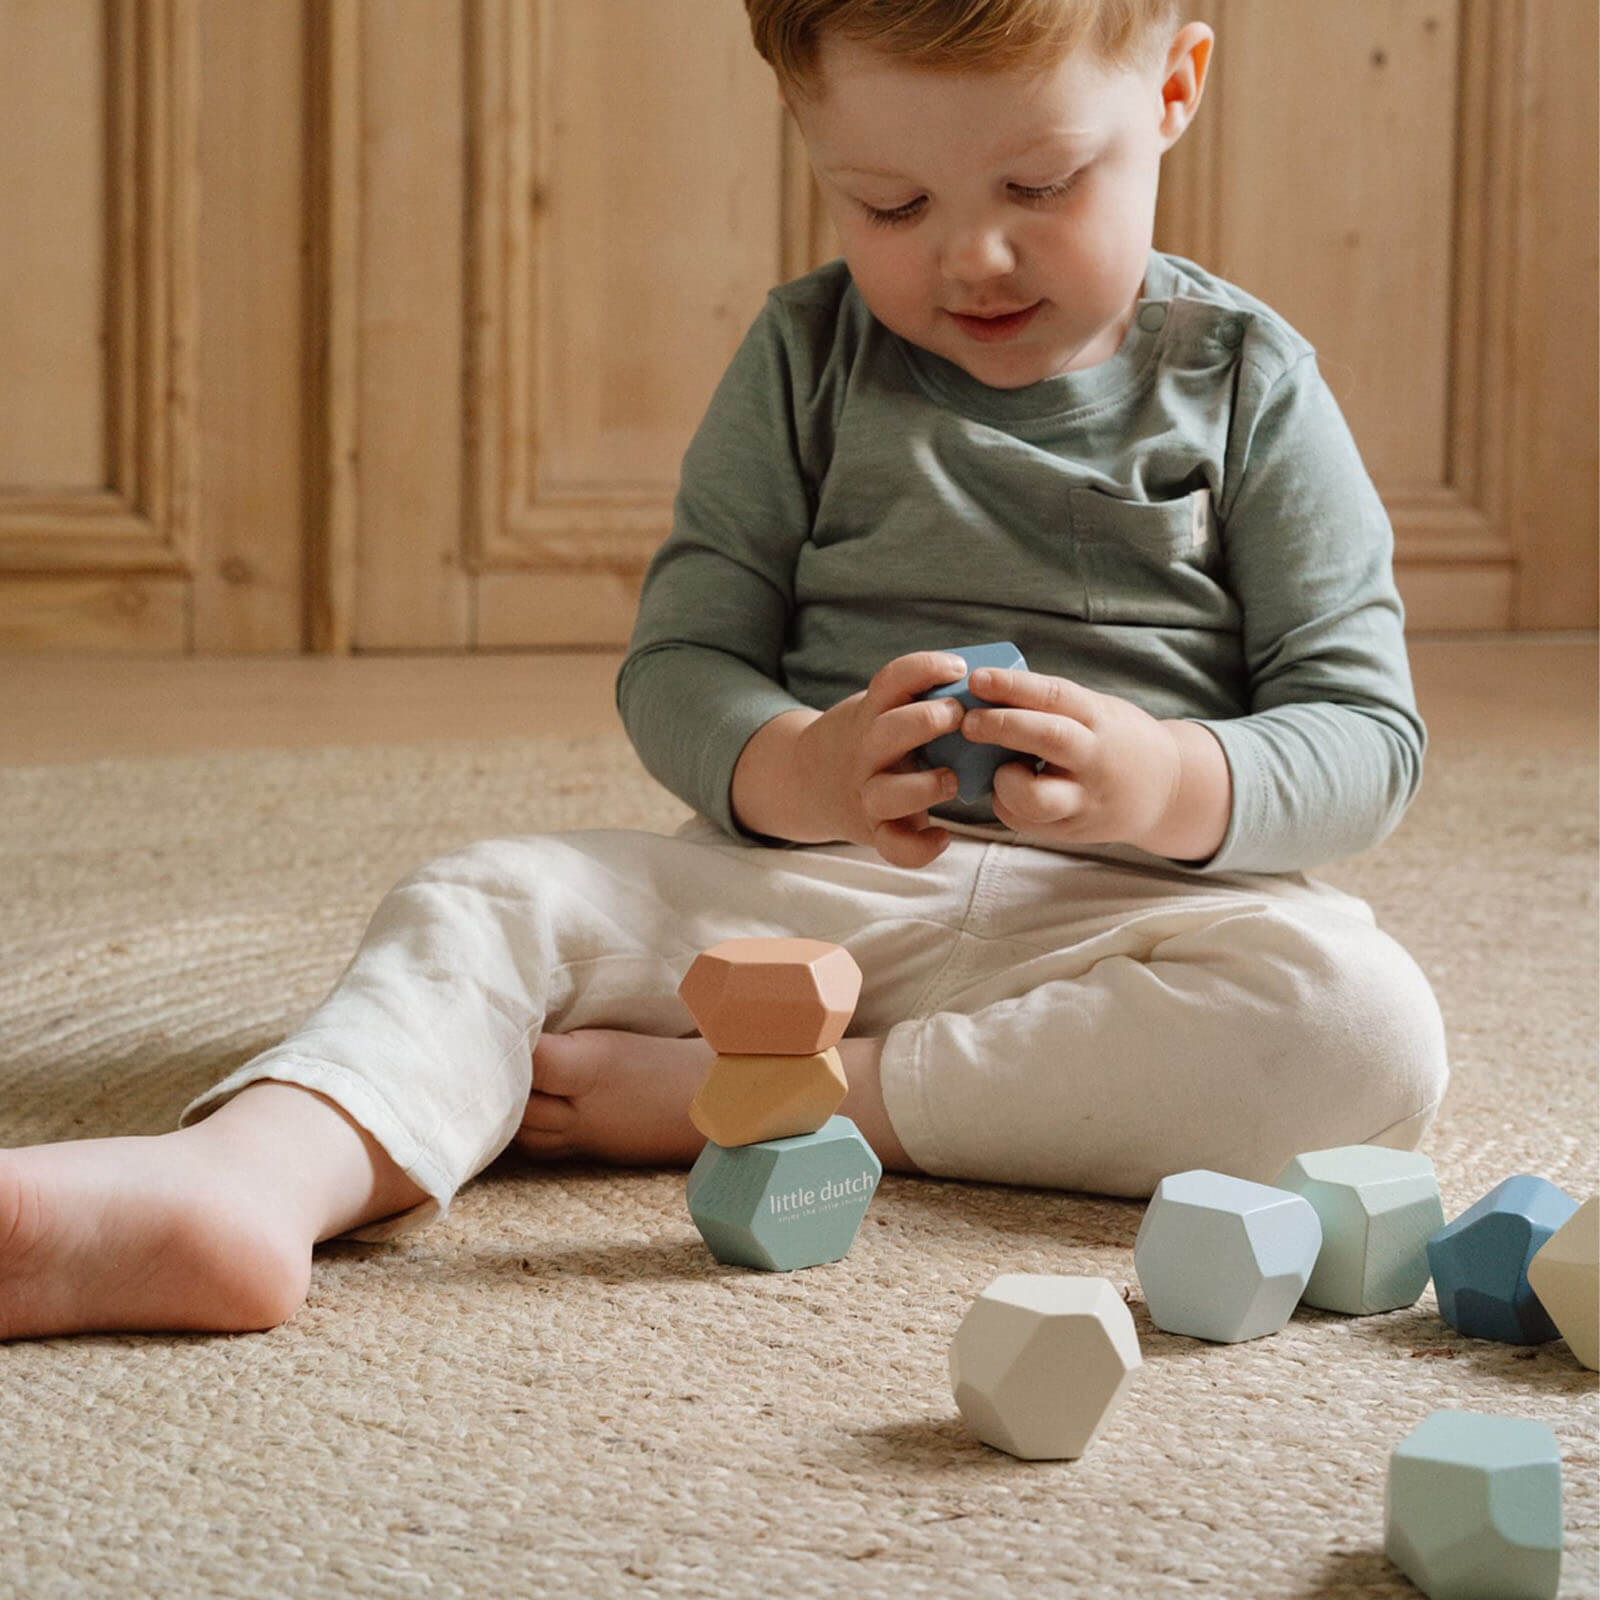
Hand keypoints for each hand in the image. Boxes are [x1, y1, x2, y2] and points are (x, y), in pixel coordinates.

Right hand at [793, 650, 971, 866]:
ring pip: (885, 794)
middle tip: (959, 716)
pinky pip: (892, 847)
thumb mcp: (881, 708)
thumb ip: (919, 696)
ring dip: (921, 786)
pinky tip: (942, 835)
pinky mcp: (875, 832)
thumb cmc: (872, 739)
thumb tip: (995, 678)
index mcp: (871, 715)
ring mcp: (867, 794)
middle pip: (885, 733)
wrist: (810, 781)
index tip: (958, 668)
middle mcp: (866, 753)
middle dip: (924, 721)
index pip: (891, 681)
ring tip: (952, 779)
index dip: (924, 668)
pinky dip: (918, 847)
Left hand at [958, 667, 1184, 848]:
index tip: (978, 678)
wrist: (1167, 790)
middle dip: (1002, 727)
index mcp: (1100, 718)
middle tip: (966, 721)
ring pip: (1036, 797)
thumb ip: (1052, 706)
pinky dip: (1005, 804)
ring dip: (1003, 781)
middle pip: (1047, 738)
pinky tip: (1005, 791)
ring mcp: (1085, 799)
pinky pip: (1026, 822)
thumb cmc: (1113, 740)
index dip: (1013, 686)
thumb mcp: (1097, 711)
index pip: (1056, 695)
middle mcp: (1095, 758)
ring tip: (995, 771)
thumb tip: (982, 695)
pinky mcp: (1072, 830)